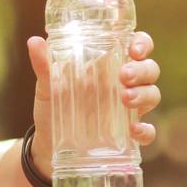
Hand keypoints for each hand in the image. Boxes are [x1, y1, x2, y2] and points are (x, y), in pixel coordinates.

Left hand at [25, 31, 161, 167]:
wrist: (47, 144)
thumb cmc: (53, 106)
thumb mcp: (47, 85)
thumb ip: (44, 64)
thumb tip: (34, 41)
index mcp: (109, 66)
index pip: (137, 47)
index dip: (142, 44)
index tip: (133, 49)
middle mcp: (124, 85)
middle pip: (150, 69)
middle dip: (142, 70)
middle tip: (124, 76)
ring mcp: (128, 110)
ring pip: (153, 95)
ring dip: (144, 95)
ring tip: (125, 98)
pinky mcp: (127, 135)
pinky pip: (148, 132)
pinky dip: (145, 130)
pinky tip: (134, 131)